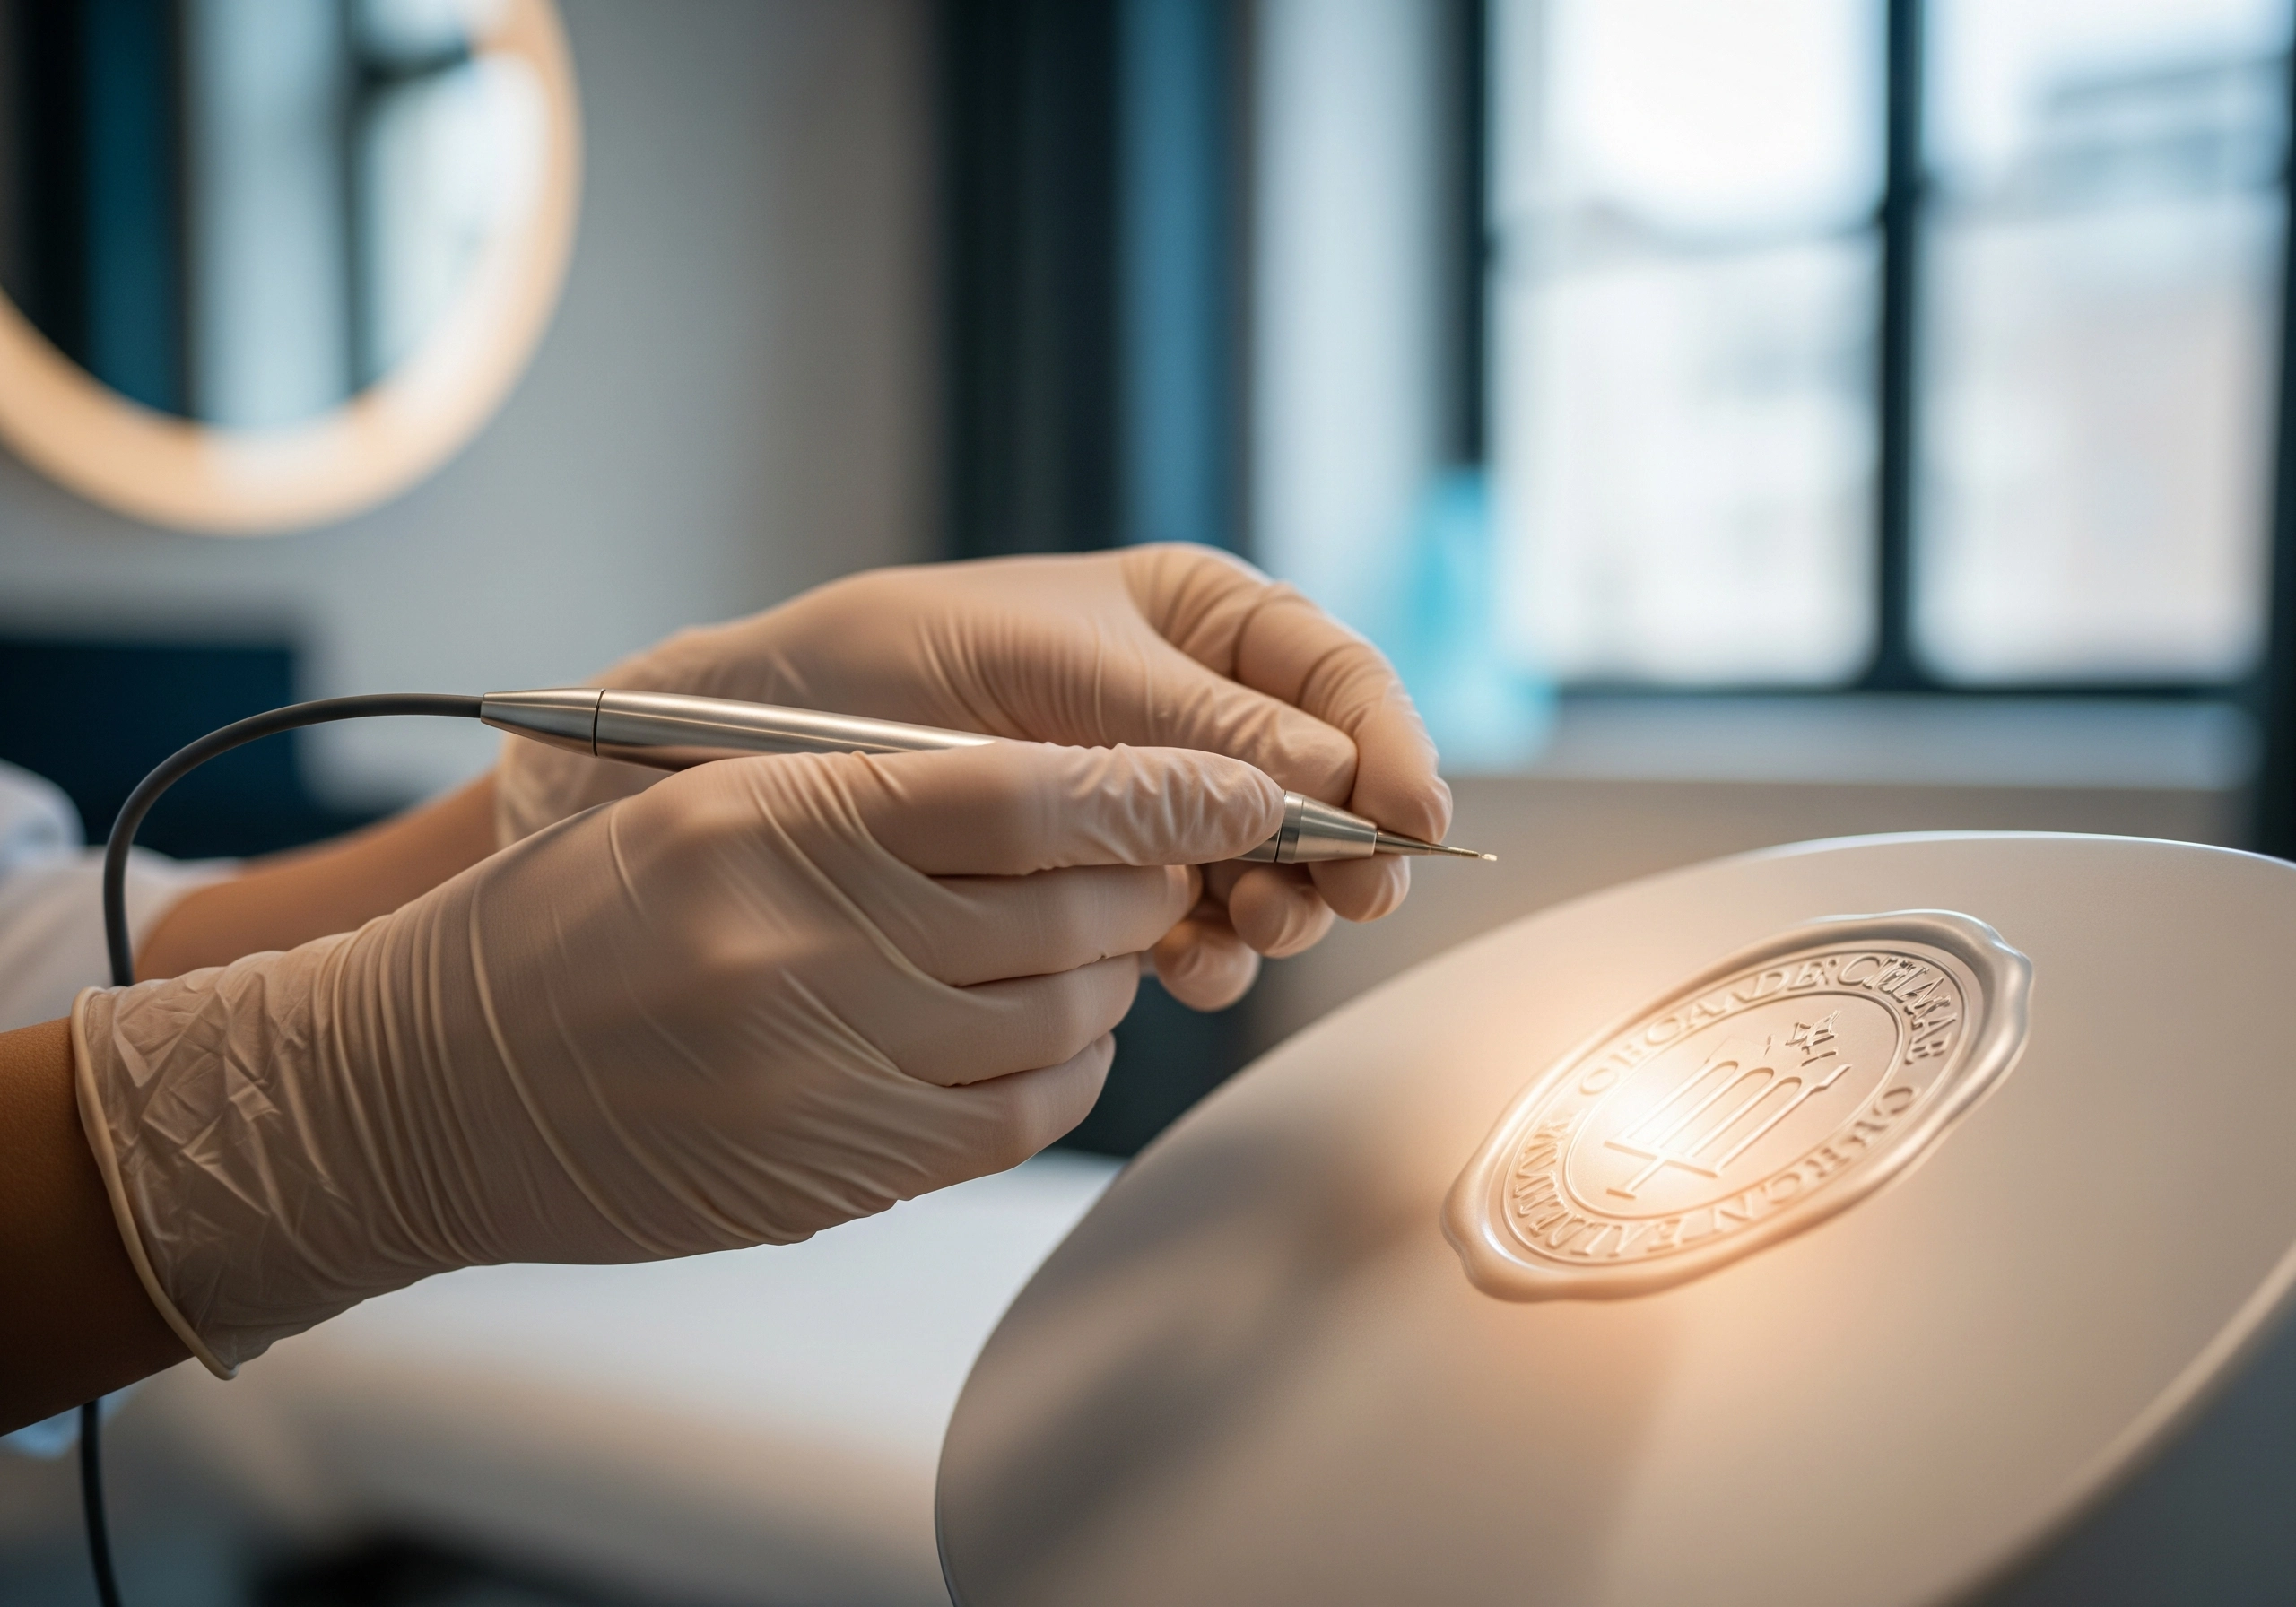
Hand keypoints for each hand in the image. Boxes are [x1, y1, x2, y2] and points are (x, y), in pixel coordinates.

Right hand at [74, 743, 1279, 1371]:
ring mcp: (830, 1069)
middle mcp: (813, 947)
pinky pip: (1021, 1113)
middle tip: (1167, 854)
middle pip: (1068, 907)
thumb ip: (864, 794)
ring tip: (1094, 939)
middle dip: (1150, 878)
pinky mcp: (841, 1170)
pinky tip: (1050, 1030)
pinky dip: (1068, 1063)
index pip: (1024, 793)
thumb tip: (1053, 804)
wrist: (434, 1090)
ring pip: (1063, 1014)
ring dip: (1111, 970)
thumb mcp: (696, 804)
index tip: (1244, 781)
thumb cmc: (566, 926)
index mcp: (776, 822)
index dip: (1159, 786)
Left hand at [496, 545, 1449, 1009]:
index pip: (1332, 677)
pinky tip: (1185, 963)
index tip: (1409, 818)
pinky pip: (1191, 923)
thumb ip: (1180, 725)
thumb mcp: (1035, 671)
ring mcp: (1146, 807)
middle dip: (1341, 845)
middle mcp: (1184, 711)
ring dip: (1278, 907)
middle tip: (1331, 897)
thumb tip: (1334, 777)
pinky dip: (1206, 949)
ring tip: (1246, 931)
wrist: (734, 755)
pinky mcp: (1098, 887)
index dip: (1388, 744)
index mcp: (1189, 619)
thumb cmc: (872, 666)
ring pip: (1268, 866)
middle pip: (1324, 784)